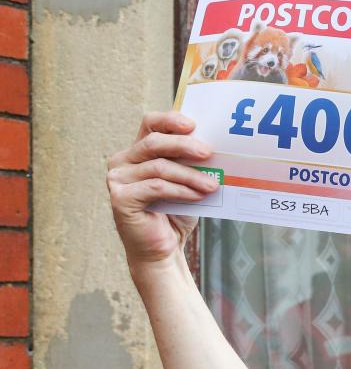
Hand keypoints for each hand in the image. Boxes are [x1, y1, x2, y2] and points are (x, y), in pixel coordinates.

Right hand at [107, 112, 217, 264]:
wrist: (164, 248)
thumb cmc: (176, 212)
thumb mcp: (186, 181)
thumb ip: (191, 162)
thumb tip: (214, 145)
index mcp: (138, 151)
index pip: (150, 123)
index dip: (170, 120)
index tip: (194, 125)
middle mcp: (122, 161)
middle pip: (154, 142)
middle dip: (184, 145)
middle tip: (209, 152)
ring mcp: (117, 179)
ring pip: (159, 167)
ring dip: (190, 175)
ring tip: (212, 185)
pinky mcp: (120, 198)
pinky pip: (156, 187)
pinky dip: (181, 190)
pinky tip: (197, 195)